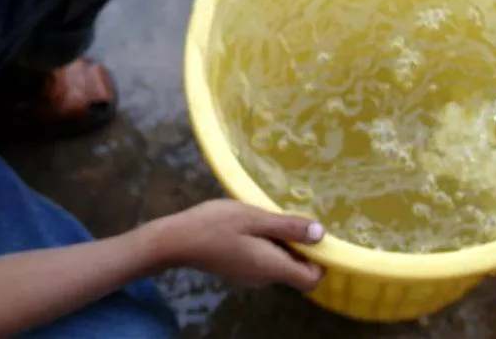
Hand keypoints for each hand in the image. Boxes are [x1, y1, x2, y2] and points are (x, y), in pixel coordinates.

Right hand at [155, 199, 325, 291]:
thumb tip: (321, 234)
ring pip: (278, 263)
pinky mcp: (237, 270)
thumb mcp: (253, 217)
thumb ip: (287, 226)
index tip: (314, 235)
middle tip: (286, 217)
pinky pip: (262, 261)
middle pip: (296, 270)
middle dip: (298, 246)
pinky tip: (249, 225)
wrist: (175, 240)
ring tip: (265, 217)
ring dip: (279, 242)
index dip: (320, 260)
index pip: (312, 278)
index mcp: (272, 267)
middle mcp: (264, 278)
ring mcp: (249, 276)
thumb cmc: (214, 225)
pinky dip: (264, 245)